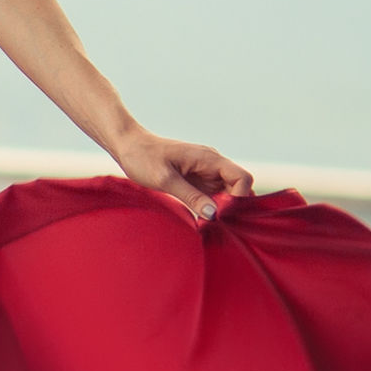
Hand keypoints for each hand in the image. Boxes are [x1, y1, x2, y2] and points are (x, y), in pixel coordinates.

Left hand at [114, 131, 252, 220]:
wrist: (128, 146)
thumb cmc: (143, 158)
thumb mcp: (165, 179)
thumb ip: (190, 196)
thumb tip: (213, 214)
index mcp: (209, 159)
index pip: (242, 178)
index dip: (239, 198)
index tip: (222, 215)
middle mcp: (212, 164)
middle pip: (239, 187)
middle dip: (232, 207)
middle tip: (217, 225)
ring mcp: (206, 172)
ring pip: (228, 194)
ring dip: (223, 209)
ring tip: (209, 225)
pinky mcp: (197, 180)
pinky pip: (214, 196)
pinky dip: (212, 208)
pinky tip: (202, 220)